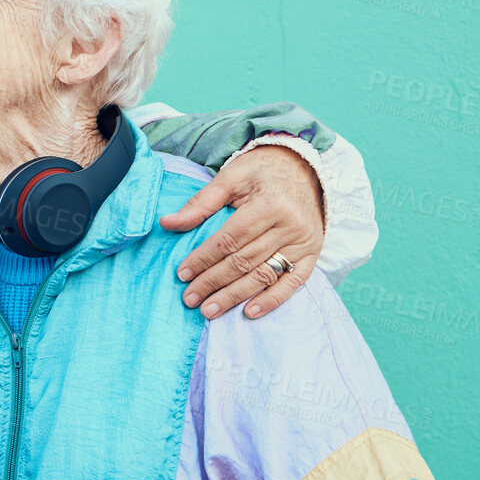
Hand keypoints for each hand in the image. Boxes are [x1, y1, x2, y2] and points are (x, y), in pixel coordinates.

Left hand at [159, 145, 324, 319]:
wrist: (304, 167)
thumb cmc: (262, 171)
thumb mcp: (231, 177)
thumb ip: (200, 203)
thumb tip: (167, 223)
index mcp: (269, 204)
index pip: (229, 240)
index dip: (204, 259)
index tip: (182, 274)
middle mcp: (289, 226)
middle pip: (244, 261)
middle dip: (213, 282)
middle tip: (190, 299)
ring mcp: (303, 242)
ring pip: (264, 275)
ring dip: (235, 296)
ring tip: (210, 310)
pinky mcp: (313, 253)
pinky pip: (293, 282)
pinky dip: (272, 299)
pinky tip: (250, 312)